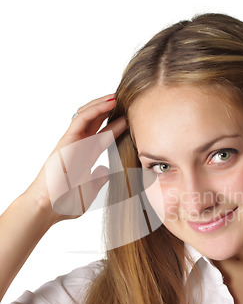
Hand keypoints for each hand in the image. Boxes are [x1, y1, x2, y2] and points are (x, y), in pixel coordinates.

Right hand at [27, 95, 126, 222]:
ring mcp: (72, 141)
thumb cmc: (65, 203)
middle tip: (126, 100)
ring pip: (88, 114)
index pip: (104, 136)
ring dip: (103, 104)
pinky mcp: (66, 140)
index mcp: (85, 156)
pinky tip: (109, 103)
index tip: (132, 119)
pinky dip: (96, 109)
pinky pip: (81, 118)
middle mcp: (78, 145)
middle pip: (96, 121)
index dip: (117, 126)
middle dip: (110, 110)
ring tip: (119, 95)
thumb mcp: (90, 189)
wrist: (49, 208)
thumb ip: (99, 178)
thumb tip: (106, 169)